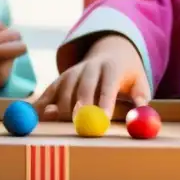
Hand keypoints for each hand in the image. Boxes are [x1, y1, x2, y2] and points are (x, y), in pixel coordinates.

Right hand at [33, 34, 150, 119]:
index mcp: (111, 67)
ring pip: (65, 89)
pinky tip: (38, 117)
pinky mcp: (60, 79)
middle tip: (80, 124)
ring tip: (65, 125)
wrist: (110, 53)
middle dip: (81, 105)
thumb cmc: (127, 75)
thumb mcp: (139, 82)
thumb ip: (140, 99)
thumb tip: (141, 115)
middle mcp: (90, 67)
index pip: (108, 85)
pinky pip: (49, 92)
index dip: (104, 101)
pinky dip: (42, 104)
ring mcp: (72, 72)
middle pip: (83, 86)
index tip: (103, 119)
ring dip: (64, 108)